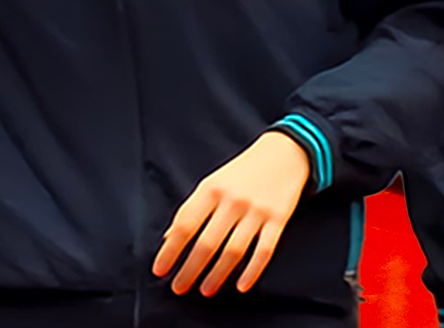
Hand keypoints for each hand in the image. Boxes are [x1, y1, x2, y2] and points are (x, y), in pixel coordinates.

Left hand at [152, 130, 309, 296]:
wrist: (283, 154)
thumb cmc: (242, 172)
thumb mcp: (213, 182)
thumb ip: (192, 210)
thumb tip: (168, 239)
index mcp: (211, 189)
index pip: (184, 225)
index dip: (170, 251)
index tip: (160, 270)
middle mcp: (232, 200)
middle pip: (206, 243)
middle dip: (190, 269)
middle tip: (179, 287)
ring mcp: (256, 211)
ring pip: (233, 251)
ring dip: (217, 275)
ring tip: (205, 290)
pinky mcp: (278, 219)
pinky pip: (264, 251)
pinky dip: (252, 271)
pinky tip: (241, 286)